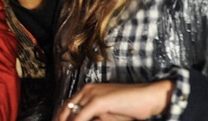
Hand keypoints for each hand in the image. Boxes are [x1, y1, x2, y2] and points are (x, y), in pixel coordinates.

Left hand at [55, 81, 173, 120]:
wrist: (148, 97)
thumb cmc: (131, 106)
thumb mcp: (108, 114)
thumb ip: (95, 118)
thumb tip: (80, 120)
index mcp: (88, 90)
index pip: (67, 105)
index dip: (60, 117)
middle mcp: (87, 90)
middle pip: (65, 108)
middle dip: (60, 119)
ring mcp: (92, 94)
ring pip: (71, 113)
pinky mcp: (98, 101)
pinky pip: (80, 116)